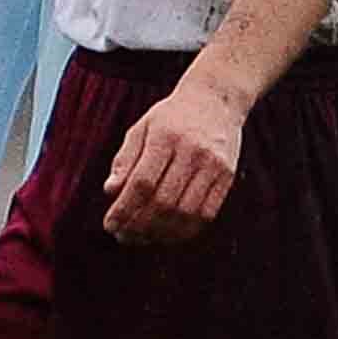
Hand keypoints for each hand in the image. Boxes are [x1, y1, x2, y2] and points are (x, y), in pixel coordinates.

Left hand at [101, 76, 244, 245]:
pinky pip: (207, 212)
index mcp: (165, 137)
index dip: (124, 209)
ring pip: (186, 212)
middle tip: (123, 236)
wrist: (216, 100)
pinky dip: (186, 229)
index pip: (142, 182)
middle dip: (140, 225)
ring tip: (142, 238)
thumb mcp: (141, 128)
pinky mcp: (227, 175)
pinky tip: (168, 233)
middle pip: (164, 201)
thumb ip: (125, 160)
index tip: (110, 225)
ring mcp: (214, 165)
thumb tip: (110, 192)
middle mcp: (192, 151)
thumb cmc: (171, 117)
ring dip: (161, 232)